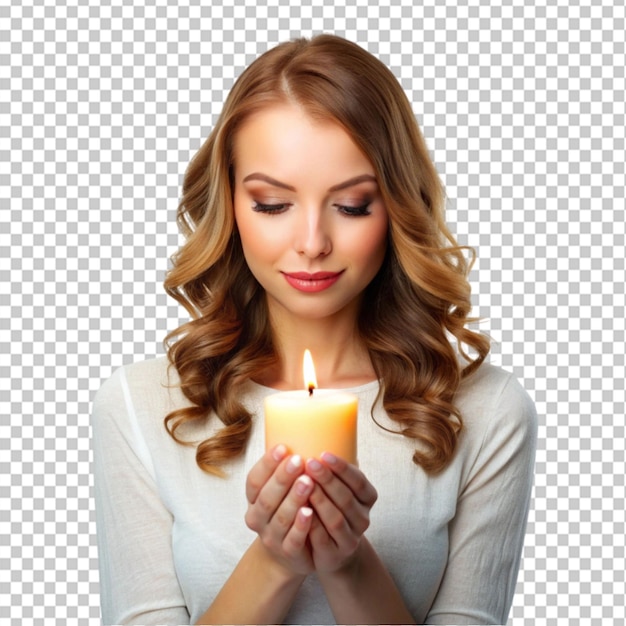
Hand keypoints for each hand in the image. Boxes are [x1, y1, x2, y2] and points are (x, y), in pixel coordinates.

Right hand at [245, 445, 315, 575]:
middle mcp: (257, 518)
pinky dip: (301, 526)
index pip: (254, 480)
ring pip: (280, 517)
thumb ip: (288, 468)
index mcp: (254, 499)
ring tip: (308, 482)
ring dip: (294, 498)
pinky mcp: (289, 553)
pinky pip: (293, 539)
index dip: (267, 464)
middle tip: (299, 460)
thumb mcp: (282, 489)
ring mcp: (272, 537)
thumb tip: (305, 430)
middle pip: (267, 497)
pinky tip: (310, 512)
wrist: (292, 552)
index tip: (283, 447)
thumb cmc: (289, 509)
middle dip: (282, 478)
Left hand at [304, 453, 377, 572]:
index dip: (342, 468)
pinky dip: (311, 525)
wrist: (330, 548)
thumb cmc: (330, 506)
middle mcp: (362, 518)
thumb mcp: (337, 485)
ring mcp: (350, 539)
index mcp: (367, 497)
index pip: (358, 481)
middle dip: (327, 480)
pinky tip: (300, 510)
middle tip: (308, 463)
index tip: (324, 454)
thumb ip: (330, 466)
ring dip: (319, 500)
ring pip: (335, 519)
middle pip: (345, 498)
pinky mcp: (334, 555)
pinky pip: (322, 540)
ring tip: (303, 483)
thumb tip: (312, 432)